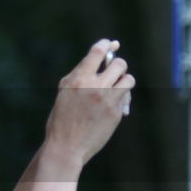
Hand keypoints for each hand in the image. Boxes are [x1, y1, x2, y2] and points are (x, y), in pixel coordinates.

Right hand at [43, 39, 134, 167]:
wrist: (66, 147)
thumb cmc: (62, 118)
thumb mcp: (65, 91)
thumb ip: (81, 74)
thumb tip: (102, 57)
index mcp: (78, 79)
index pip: (97, 52)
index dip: (106, 44)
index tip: (111, 44)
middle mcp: (94, 87)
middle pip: (119, 64)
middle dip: (118, 66)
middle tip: (113, 71)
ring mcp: (107, 101)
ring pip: (128, 79)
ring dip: (124, 81)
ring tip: (117, 87)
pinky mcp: (116, 113)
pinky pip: (126, 98)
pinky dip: (122, 98)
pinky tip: (112, 106)